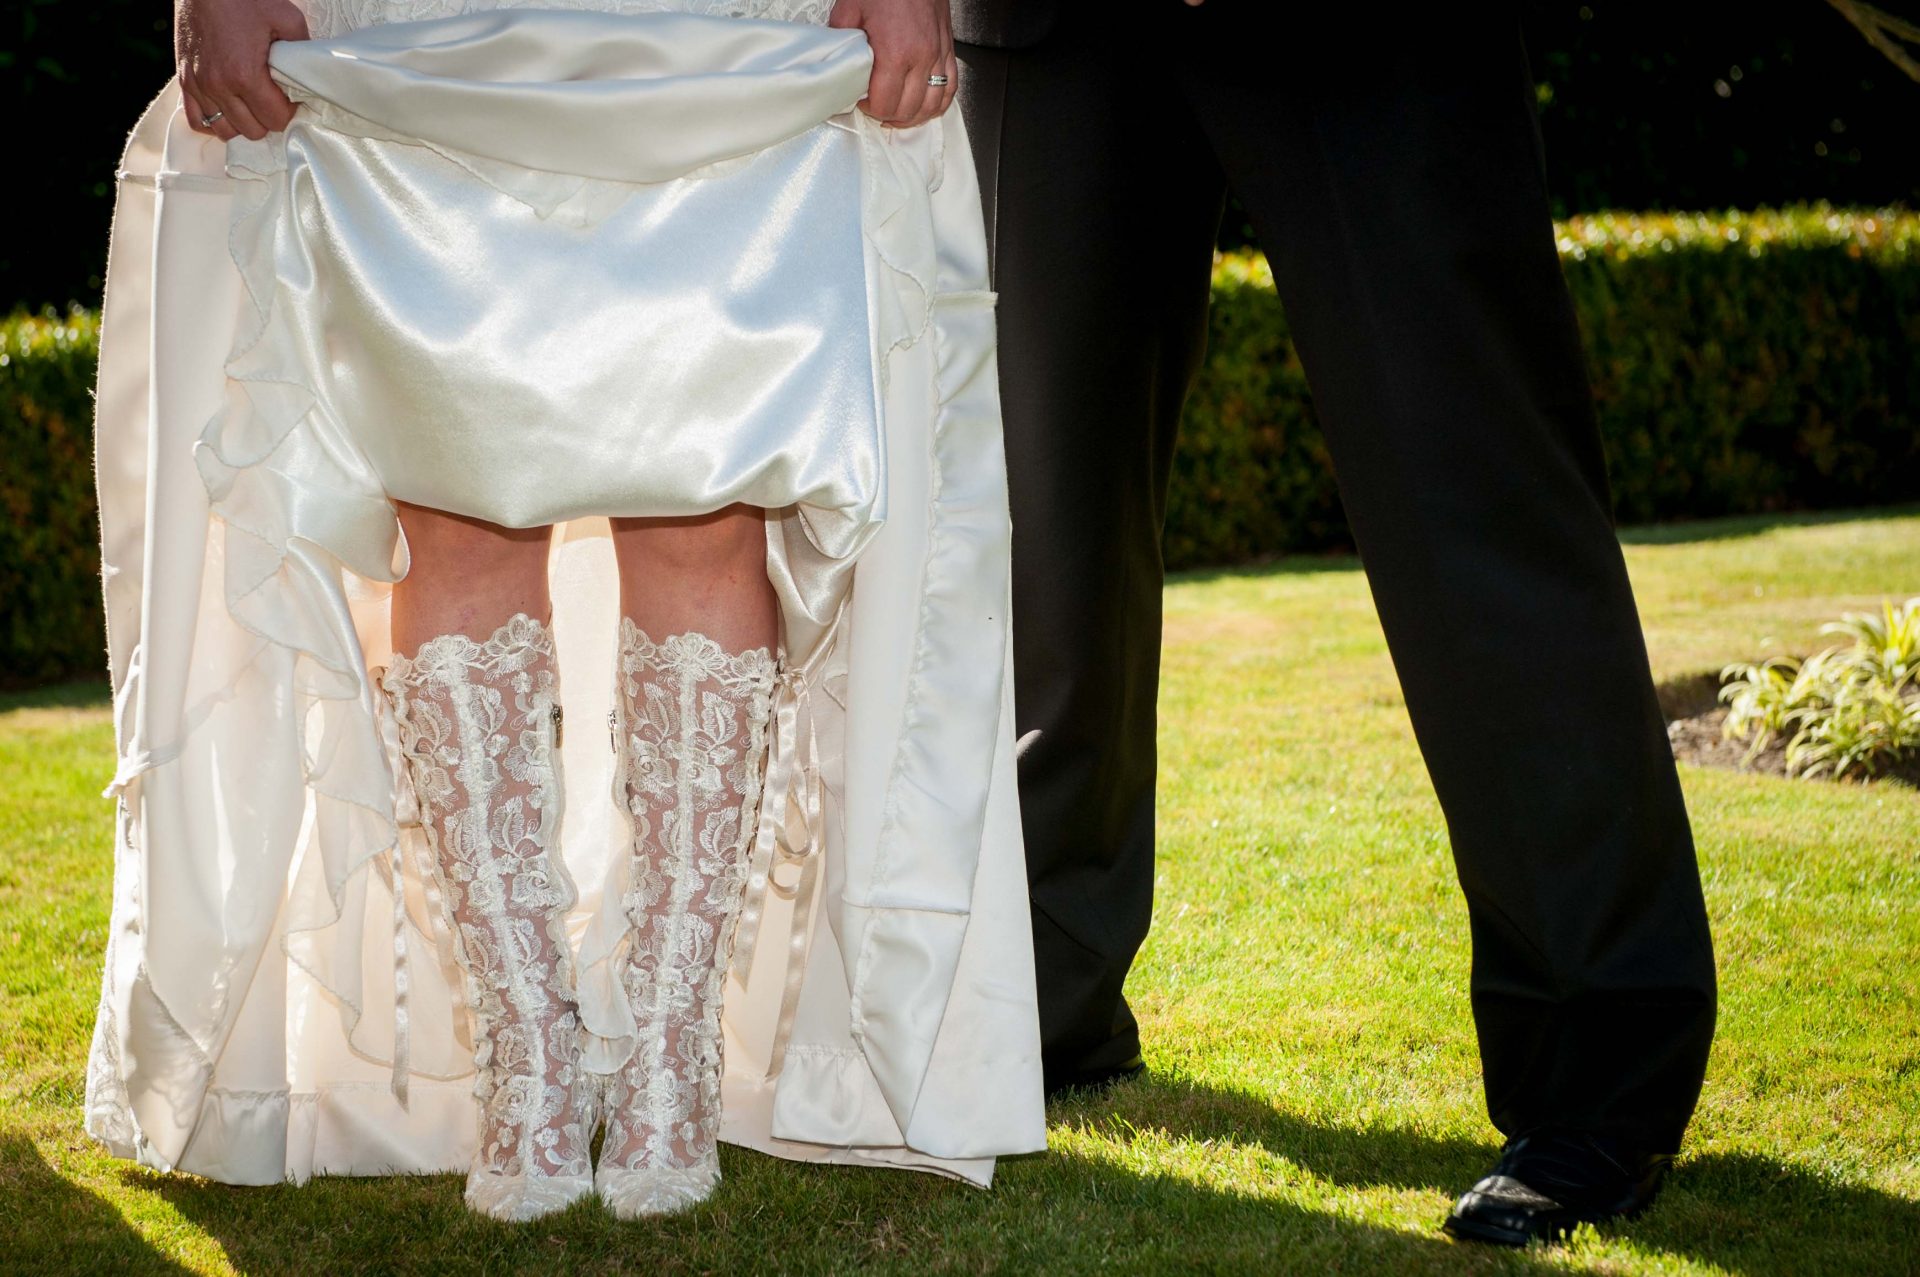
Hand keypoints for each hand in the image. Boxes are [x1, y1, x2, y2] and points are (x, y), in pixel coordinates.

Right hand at [176, 0, 309, 140]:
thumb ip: (301, 51)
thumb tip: (308, 73)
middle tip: (273, 98)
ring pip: (224, 129)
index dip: (289, 110)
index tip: (290, 96)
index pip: (275, 119)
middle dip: (267, 118)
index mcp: (244, 75)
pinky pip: (196, 119)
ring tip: (251, 103)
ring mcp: (198, 84)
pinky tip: (227, 108)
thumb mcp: (286, 18)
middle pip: (252, 130)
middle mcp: (218, 85)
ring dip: (242, 122)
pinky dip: (213, 120)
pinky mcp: (184, 78)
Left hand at [828, 0, 957, 127]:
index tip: (862, 101)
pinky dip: (938, 103)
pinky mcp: (948, 49)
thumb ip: (842, 41)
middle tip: (876, 106)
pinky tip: (925, 106)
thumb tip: (838, 64)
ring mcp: (938, 54)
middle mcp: (922, 57)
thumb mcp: (850, 9)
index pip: (886, 104)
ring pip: (933, 104)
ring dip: (914, 116)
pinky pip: (950, 87)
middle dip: (890, 114)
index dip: (871, 109)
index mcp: (896, 52)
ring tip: (898, 113)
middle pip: (909, 110)